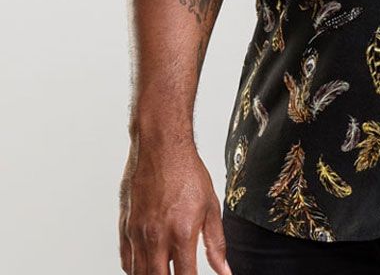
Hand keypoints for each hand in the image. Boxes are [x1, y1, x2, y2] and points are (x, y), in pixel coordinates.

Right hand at [119, 132, 232, 274]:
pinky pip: (126, 261)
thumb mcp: (211, 206)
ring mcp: (138, 233)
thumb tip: (224, 271)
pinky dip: (136, 269)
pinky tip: (148, 265)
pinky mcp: (125, 227)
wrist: (162, 147)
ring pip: (139, 274)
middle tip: (178, 274)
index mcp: (181, 233)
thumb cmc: (186, 171)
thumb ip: (216, 243)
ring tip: (165, 270)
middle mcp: (156, 237)